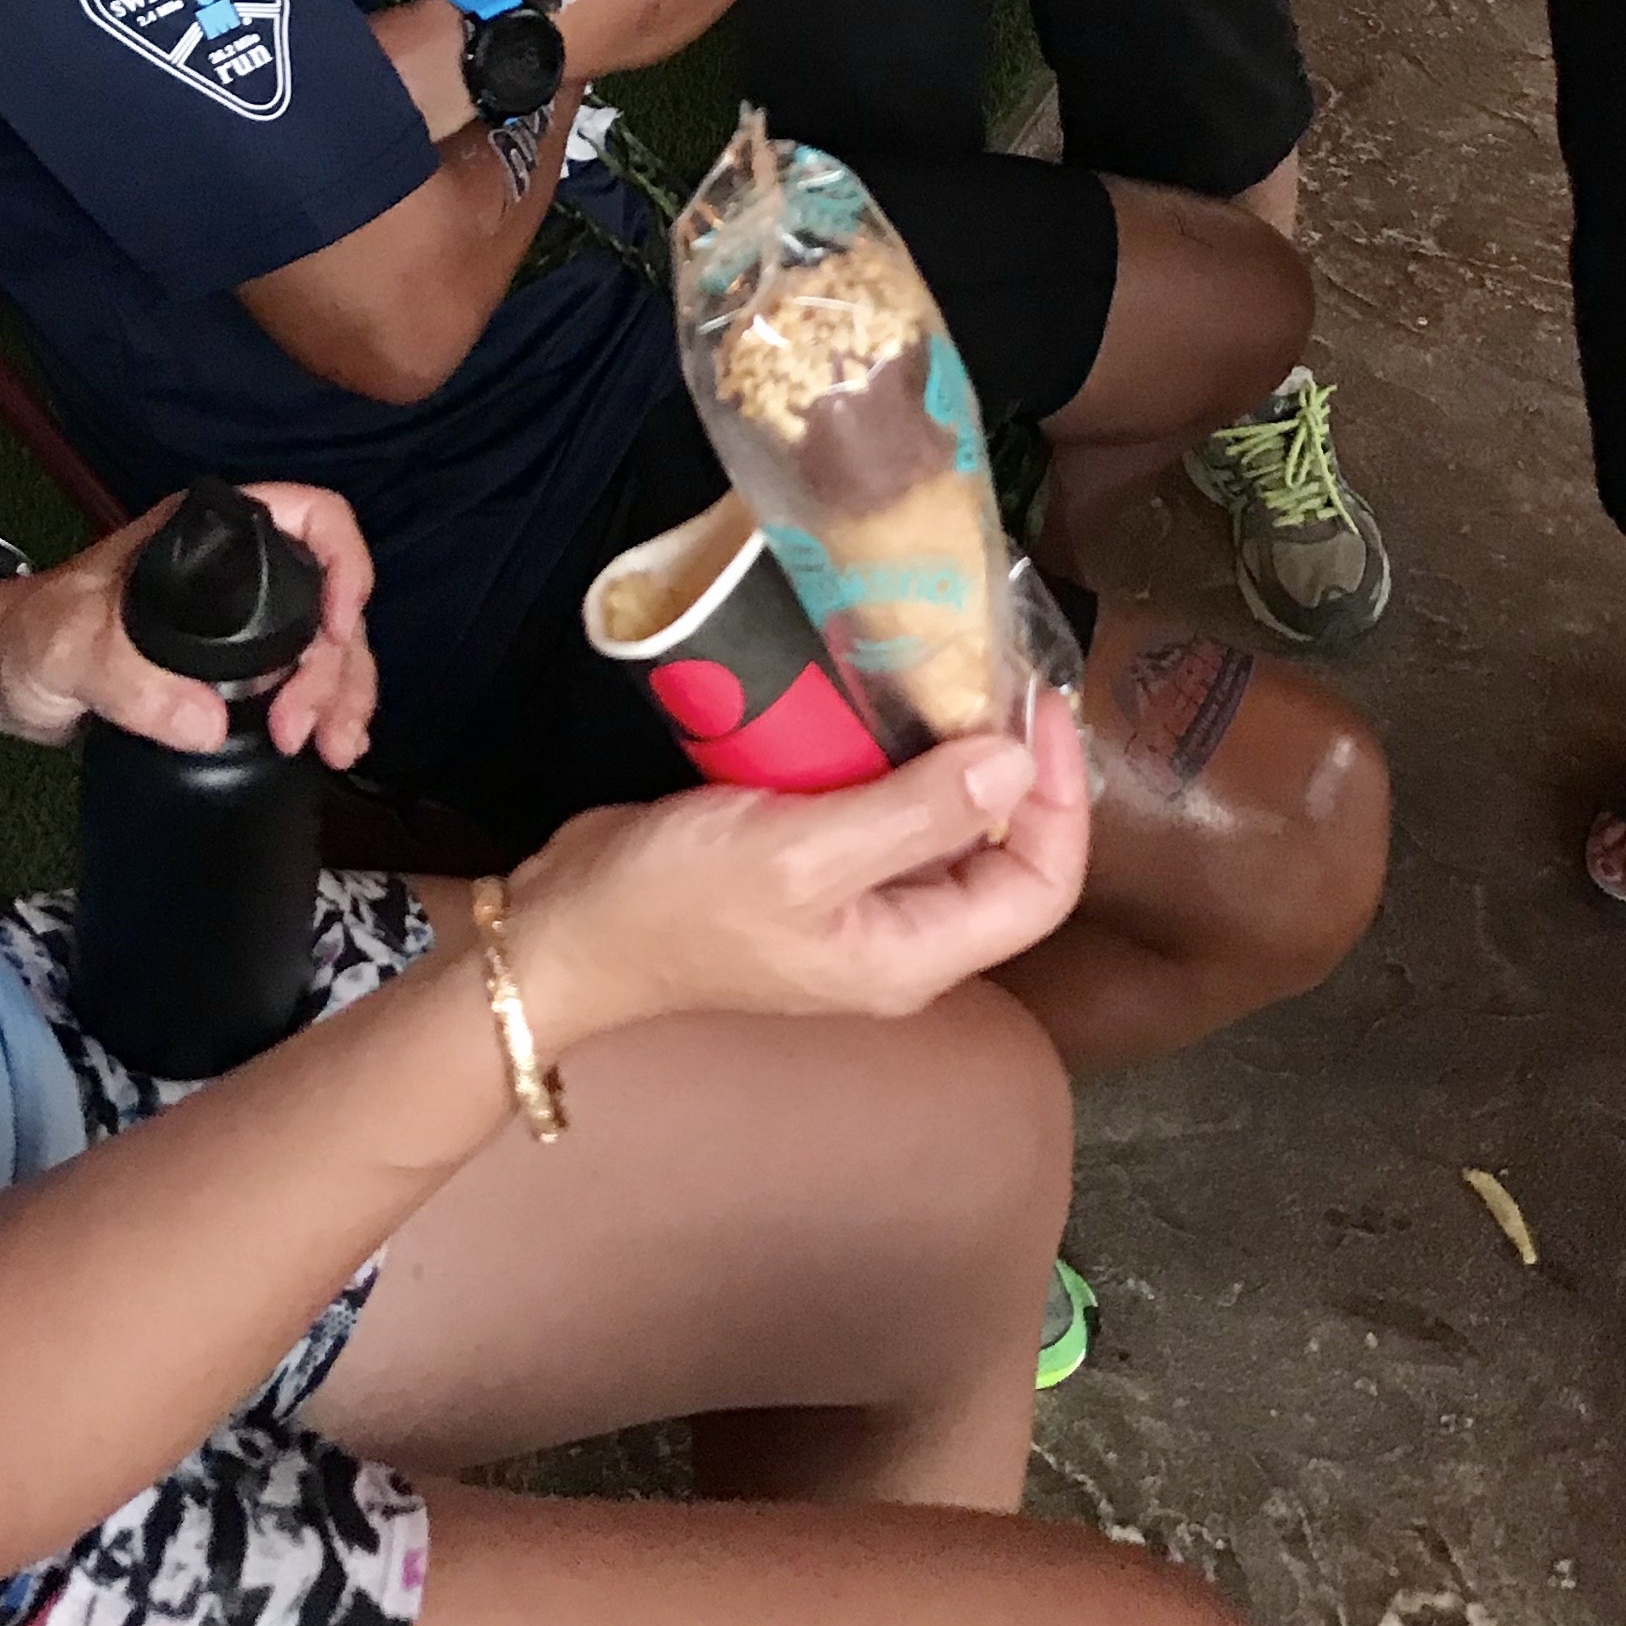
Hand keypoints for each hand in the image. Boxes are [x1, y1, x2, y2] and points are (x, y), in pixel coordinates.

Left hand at [0, 487, 377, 767]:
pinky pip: (297, 682)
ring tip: (338, 748)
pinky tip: (329, 748)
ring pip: (324, 644)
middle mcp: (238, 567)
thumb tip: (211, 724)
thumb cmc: (25, 637)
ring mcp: (239, 620)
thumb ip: (131, 681)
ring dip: (343, 695)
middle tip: (309, 728)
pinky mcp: (232, 670)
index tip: (337, 628)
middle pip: (330, 594)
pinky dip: (320, 712)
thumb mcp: (69, 649)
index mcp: (210, 532)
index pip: (311, 516)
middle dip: (339, 663)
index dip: (345, 562)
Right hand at [500, 691, 1091, 1053]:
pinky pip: (887, 805)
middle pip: (1006, 856)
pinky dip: (900, 752)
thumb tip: (1017, 763)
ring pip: (947, 823)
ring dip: (962, 753)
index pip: (1040, 887)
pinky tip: (889, 694)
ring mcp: (855, 897)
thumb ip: (914, 814)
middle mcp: (900, 933)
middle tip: (1007, 673)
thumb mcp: (801, 855)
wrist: (566, 925)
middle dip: (1021, 769)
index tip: (1040, 707)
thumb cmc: (677, 903)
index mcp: (914, 956)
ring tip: (962, 670)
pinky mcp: (814, 858)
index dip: (1059, 799)